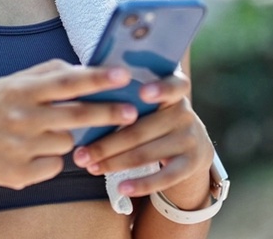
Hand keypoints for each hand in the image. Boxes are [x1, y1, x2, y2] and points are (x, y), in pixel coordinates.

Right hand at [0, 59, 141, 190]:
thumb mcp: (7, 83)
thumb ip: (43, 74)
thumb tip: (80, 68)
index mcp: (20, 90)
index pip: (67, 82)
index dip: (97, 78)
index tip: (122, 75)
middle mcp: (23, 118)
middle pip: (78, 115)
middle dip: (109, 113)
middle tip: (131, 112)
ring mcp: (22, 148)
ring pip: (69, 141)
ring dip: (67, 137)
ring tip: (41, 133)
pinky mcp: (21, 174)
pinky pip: (55, 165)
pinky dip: (50, 159)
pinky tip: (29, 153)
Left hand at [70, 69, 213, 197]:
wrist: (193, 143)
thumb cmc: (156, 115)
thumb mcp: (153, 100)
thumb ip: (129, 96)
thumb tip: (86, 107)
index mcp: (173, 90)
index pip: (172, 85)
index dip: (159, 89)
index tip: (142, 92)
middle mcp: (184, 112)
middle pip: (140, 129)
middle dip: (106, 144)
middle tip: (79, 155)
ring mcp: (189, 138)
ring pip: (146, 154)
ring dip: (114, 163)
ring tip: (90, 168)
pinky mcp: (190, 163)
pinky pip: (165, 177)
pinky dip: (141, 184)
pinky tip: (121, 188)